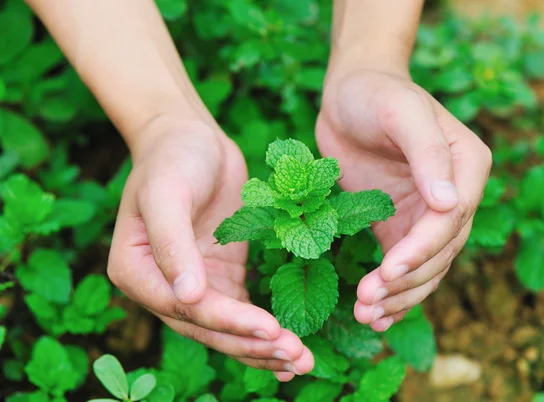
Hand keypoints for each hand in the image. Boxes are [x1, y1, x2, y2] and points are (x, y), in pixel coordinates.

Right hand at [107, 116, 313, 380]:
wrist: (190, 138)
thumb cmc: (172, 159)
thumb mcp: (167, 194)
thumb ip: (172, 245)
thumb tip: (187, 298)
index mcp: (137, 271)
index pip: (187, 309)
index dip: (229, 323)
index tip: (271, 329)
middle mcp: (162, 286)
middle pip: (209, 328)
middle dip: (252, 345)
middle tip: (298, 357)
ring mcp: (194, 283)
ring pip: (226, 328)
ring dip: (262, 347)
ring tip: (302, 363)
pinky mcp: (220, 275)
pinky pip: (240, 310)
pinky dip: (261, 331)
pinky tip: (287, 348)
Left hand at [317, 70, 491, 330]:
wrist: (348, 94)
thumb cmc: (376, 93)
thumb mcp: (401, 111)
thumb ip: (426, 152)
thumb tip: (451, 205)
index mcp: (466, 166)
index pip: (450, 221)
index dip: (421, 250)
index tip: (389, 271)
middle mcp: (453, 195)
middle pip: (439, 252)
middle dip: (405, 282)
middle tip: (368, 303)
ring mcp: (425, 213)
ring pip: (423, 267)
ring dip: (398, 296)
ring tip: (367, 314)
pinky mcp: (397, 223)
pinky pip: (401, 264)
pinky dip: (392, 291)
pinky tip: (376, 314)